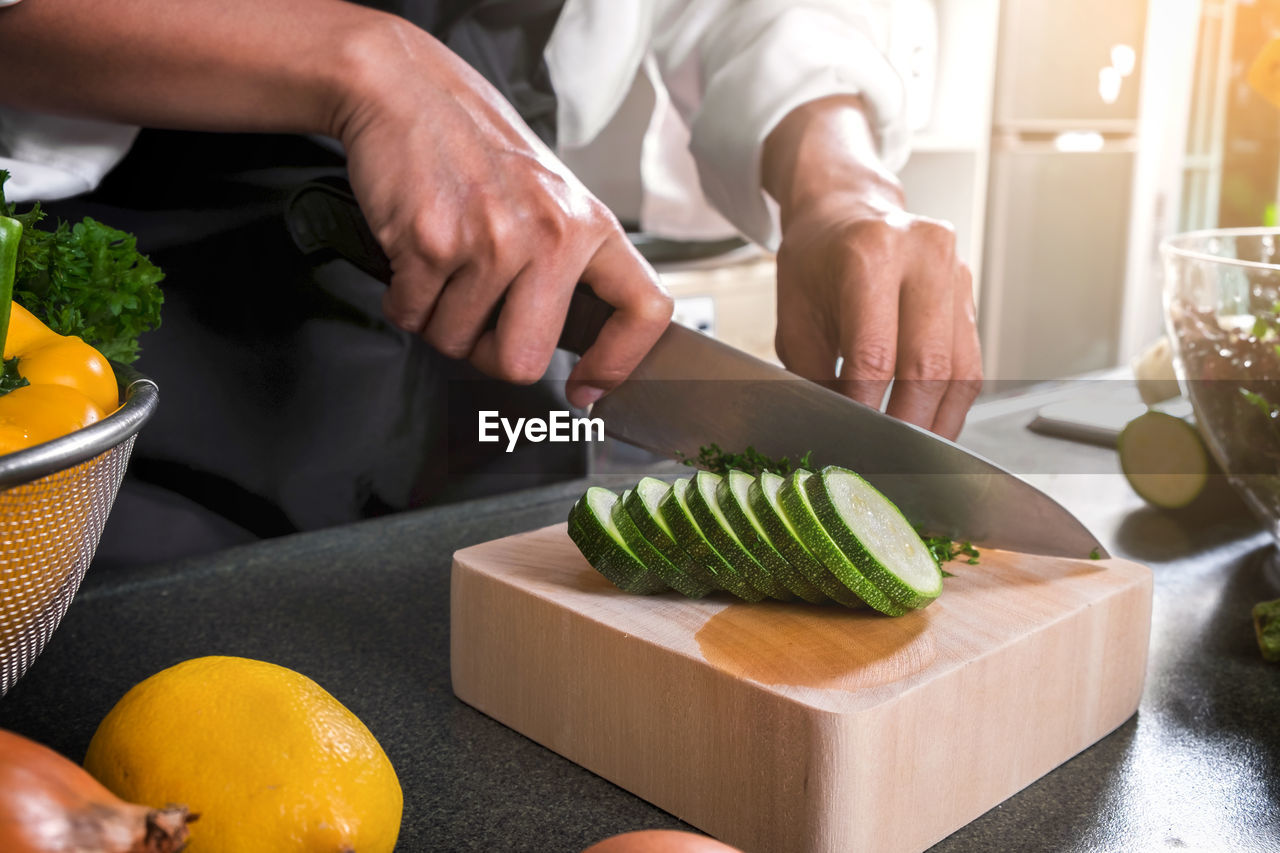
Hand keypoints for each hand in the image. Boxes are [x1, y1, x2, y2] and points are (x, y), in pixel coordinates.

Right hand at [332, 18, 670, 406]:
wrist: (406, 89)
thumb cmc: (477, 146)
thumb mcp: (551, 194)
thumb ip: (571, 261)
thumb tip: (583, 339)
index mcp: (590, 225)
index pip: (644, 309)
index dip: (620, 362)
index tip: (590, 386)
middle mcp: (550, 235)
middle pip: (523, 360)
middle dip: (488, 354)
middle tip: (478, 317)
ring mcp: (491, 241)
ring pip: (456, 343)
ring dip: (439, 320)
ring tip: (443, 266)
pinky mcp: (433, 244)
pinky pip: (412, 317)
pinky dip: (403, 300)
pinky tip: (413, 256)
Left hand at [763, 97, 981, 438]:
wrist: (846, 210)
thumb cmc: (815, 264)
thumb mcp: (795, 317)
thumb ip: (813, 376)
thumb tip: (830, 436)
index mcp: (870, 254)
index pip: (874, 354)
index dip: (865, 410)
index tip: (852, 446)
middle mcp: (924, 255)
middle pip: (928, 365)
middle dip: (907, 424)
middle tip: (886, 463)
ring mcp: (957, 271)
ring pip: (960, 369)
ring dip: (937, 421)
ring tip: (913, 456)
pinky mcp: (971, 291)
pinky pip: (971, 362)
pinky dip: (951, 403)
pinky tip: (931, 427)